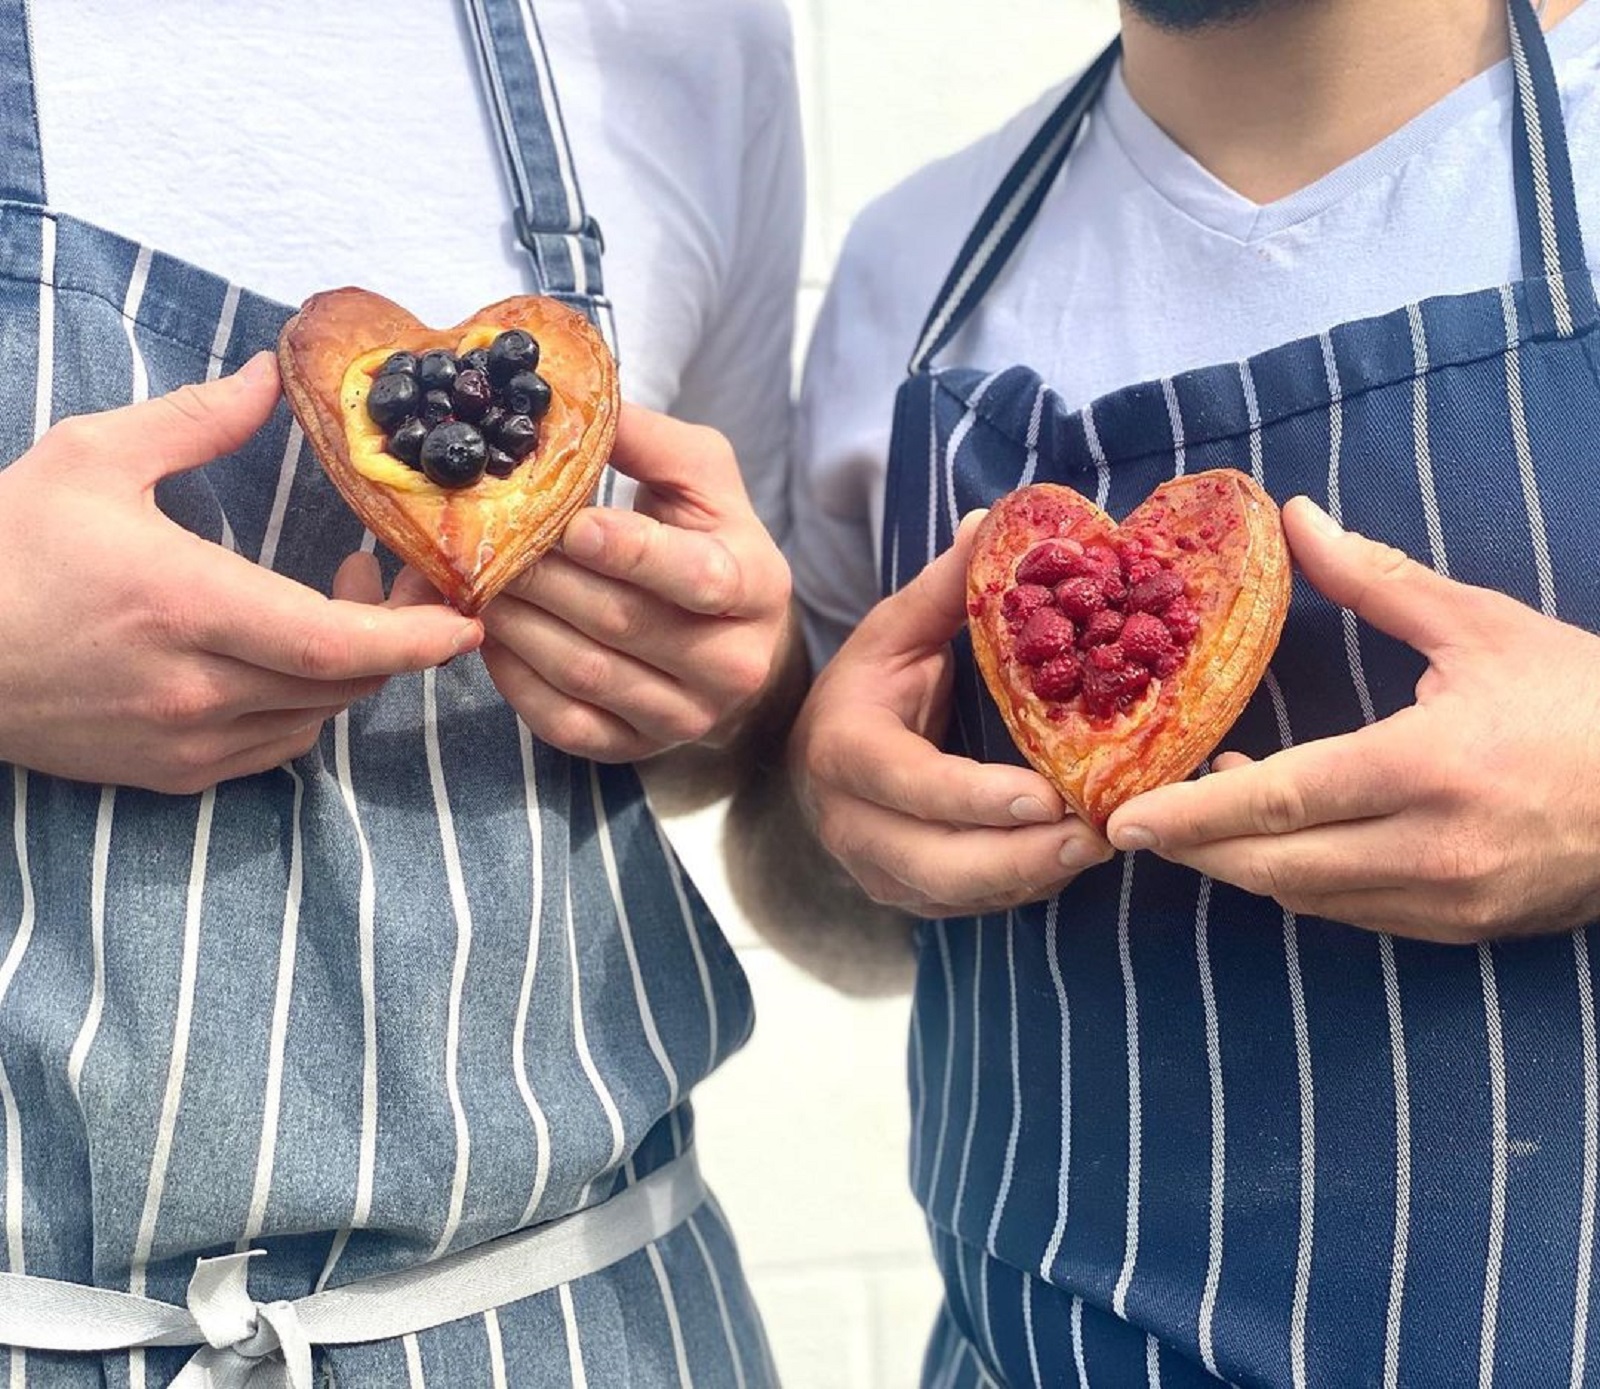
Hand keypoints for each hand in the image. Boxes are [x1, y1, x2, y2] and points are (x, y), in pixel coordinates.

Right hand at [0, 352, 481, 793]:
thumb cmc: (2, 549)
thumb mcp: (91, 458)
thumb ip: (198, 420)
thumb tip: (273, 375)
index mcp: (185, 605)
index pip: (336, 644)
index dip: (415, 639)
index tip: (468, 621)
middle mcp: (196, 688)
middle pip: (345, 681)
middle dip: (394, 636)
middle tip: (390, 575)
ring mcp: (184, 742)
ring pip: (317, 716)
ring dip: (349, 667)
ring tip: (335, 603)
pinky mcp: (169, 774)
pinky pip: (276, 747)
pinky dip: (306, 705)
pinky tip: (286, 657)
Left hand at [470, 404, 791, 761]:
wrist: (735, 642)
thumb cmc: (709, 541)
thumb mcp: (700, 478)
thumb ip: (643, 439)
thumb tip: (565, 403)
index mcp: (756, 586)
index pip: (697, 576)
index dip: (632, 551)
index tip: (573, 524)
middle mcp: (732, 664)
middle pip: (622, 622)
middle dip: (545, 578)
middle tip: (483, 541)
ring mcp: (685, 717)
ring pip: (585, 674)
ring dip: (517, 624)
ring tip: (472, 580)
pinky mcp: (637, 749)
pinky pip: (565, 723)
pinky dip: (514, 679)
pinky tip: (489, 634)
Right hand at [790, 514, 1112, 918]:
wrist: (816, 758)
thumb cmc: (866, 687)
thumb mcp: (893, 631)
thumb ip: (943, 588)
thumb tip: (994, 522)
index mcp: (844, 750)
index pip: (909, 784)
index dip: (975, 797)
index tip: (1047, 796)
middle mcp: (852, 823)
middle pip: (937, 863)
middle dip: (1020, 858)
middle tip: (1096, 835)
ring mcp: (878, 871)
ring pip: (958, 895)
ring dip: (1032, 877)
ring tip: (1101, 846)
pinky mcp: (909, 898)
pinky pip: (972, 905)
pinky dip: (1025, 886)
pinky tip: (1073, 858)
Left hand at [1106, 497, 1599, 942]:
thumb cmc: (1584, 699)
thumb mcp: (1479, 625)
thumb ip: (1374, 579)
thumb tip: (1295, 518)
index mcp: (1428, 767)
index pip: (1278, 800)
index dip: (1192, 813)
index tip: (1126, 818)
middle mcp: (1431, 849)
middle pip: (1275, 866)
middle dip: (1196, 848)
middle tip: (1139, 821)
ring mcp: (1448, 901)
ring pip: (1307, 899)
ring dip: (1243, 865)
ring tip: (1201, 815)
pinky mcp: (1462, 929)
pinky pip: (1352, 915)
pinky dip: (1300, 882)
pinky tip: (1280, 839)